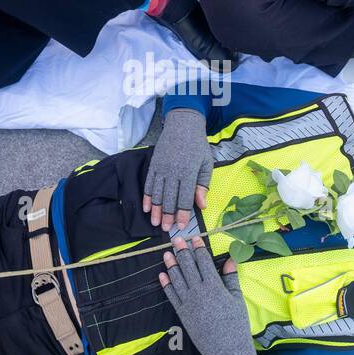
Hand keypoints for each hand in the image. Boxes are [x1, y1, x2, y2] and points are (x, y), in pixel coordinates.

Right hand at [143, 107, 212, 229]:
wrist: (183, 124)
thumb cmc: (198, 146)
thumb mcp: (206, 164)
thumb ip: (203, 185)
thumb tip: (202, 206)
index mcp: (189, 173)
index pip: (184, 198)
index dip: (182, 214)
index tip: (181, 226)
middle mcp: (173, 171)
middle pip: (169, 198)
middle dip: (168, 216)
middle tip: (166, 229)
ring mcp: (162, 168)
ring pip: (157, 193)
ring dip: (156, 210)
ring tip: (155, 223)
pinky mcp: (154, 164)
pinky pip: (149, 184)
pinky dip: (147, 197)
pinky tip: (147, 208)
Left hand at [160, 237, 258, 354]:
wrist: (227, 351)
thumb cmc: (237, 324)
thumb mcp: (237, 299)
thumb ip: (231, 278)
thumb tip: (230, 259)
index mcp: (214, 287)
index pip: (204, 262)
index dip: (198, 249)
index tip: (194, 238)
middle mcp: (199, 293)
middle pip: (188, 267)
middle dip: (181, 251)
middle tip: (176, 238)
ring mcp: (188, 303)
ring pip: (177, 279)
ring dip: (171, 265)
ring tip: (166, 253)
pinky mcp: (182, 313)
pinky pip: (171, 296)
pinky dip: (166, 284)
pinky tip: (162, 274)